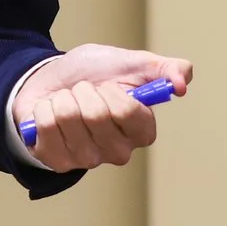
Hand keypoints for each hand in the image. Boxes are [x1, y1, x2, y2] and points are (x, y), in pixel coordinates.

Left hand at [13, 43, 193, 171]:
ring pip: (68, 118)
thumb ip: (166, 68)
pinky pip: (46, 127)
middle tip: (84, 91)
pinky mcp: (59, 163)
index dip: (113, 91)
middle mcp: (119, 151)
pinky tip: (51, 113)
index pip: (129, 112)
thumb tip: (183, 85)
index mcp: (142, 130)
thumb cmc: (95, 74)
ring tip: (67, 101)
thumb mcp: (132, 63)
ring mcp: (88, 160)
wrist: (52, 80)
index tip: (108, 84)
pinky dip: (43, 110)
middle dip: (84, 90)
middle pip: (96, 115)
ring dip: (62, 98)